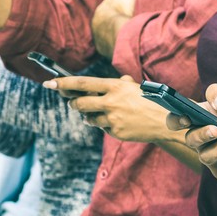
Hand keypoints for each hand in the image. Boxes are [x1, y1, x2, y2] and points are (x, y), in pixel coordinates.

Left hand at [47, 75, 172, 142]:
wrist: (166, 121)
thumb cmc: (151, 101)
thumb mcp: (134, 86)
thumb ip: (117, 84)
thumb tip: (97, 86)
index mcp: (114, 86)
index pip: (82, 83)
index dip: (63, 83)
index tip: (50, 83)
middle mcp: (111, 101)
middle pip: (79, 103)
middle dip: (74, 104)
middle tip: (74, 103)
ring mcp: (112, 118)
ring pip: (88, 118)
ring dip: (90, 116)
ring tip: (103, 113)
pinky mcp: (115, 132)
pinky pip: (102, 128)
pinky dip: (106, 125)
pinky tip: (119, 123)